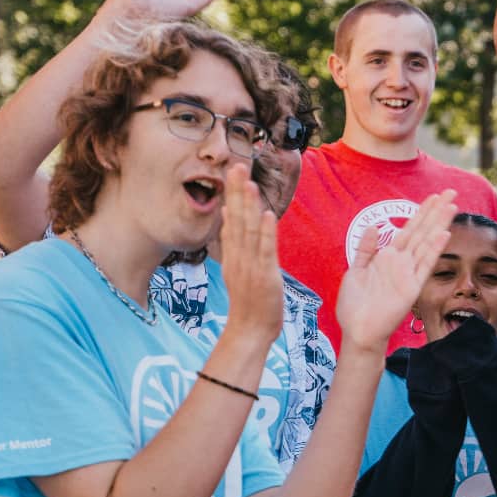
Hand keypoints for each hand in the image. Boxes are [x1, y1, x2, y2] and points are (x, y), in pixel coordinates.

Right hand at [219, 160, 282, 345]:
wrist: (249, 330)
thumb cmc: (248, 299)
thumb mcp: (237, 266)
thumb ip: (233, 240)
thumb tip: (228, 212)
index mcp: (233, 253)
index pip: (232, 217)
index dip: (233, 193)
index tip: (234, 170)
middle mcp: (239, 256)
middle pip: (236, 219)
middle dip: (237, 192)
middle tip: (237, 165)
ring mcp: (250, 265)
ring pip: (249, 231)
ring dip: (249, 206)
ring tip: (249, 182)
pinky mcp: (264, 275)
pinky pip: (265, 251)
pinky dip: (267, 232)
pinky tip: (268, 215)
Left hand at [336, 190, 458, 352]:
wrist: (358, 331)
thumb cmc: (355, 305)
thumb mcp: (355, 271)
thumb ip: (366, 249)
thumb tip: (373, 226)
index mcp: (389, 257)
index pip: (409, 229)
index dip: (422, 212)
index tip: (434, 196)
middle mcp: (402, 263)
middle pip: (422, 231)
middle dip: (436, 211)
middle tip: (452, 192)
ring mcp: (409, 274)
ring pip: (427, 243)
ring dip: (439, 225)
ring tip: (452, 206)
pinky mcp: (412, 288)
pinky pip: (425, 266)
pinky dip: (434, 250)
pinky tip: (443, 234)